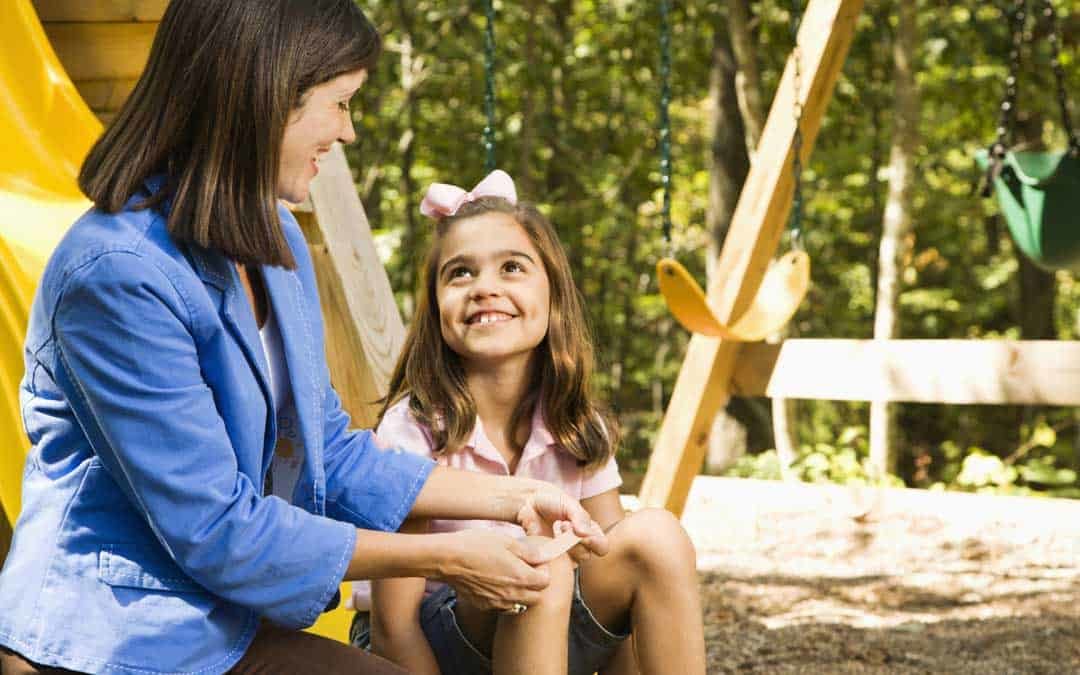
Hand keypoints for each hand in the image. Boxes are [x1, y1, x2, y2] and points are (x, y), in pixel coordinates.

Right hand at [435, 529, 550, 612]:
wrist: (448, 559)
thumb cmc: (476, 546)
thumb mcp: (507, 542)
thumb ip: (529, 552)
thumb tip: (545, 555)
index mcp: (520, 577)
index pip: (545, 582)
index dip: (543, 571)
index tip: (536, 562)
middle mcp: (512, 594)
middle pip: (536, 597)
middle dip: (535, 585)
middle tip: (526, 570)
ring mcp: (498, 603)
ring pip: (520, 604)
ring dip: (522, 594)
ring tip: (511, 578)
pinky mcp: (485, 606)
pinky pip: (503, 607)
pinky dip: (506, 599)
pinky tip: (497, 585)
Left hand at [515, 483, 608, 563]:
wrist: (530, 502)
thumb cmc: (553, 501)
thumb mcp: (569, 504)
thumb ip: (580, 517)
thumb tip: (586, 534)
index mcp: (591, 532)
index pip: (602, 546)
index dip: (595, 543)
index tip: (580, 532)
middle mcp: (581, 545)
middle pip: (586, 555)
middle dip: (573, 540)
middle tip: (563, 524)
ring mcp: (565, 553)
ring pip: (571, 560)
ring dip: (562, 543)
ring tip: (555, 526)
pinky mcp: (550, 558)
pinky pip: (555, 563)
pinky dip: (551, 549)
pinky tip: (545, 535)